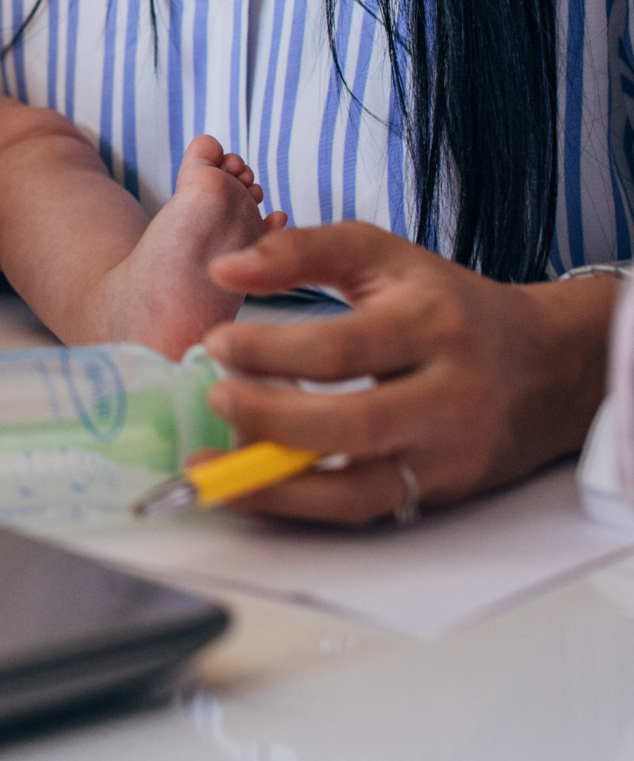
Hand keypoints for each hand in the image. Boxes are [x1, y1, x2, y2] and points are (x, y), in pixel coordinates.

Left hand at [199, 222, 615, 523]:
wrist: (543, 367)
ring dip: (276, 487)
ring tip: (215, 470)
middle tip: (216, 401)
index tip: (216, 345)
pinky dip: (302, 506)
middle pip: (352, 426)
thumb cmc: (447, 305)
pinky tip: (254, 488)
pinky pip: (363, 510)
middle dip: (270, 420)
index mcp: (432, 326)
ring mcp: (447, 456)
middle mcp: (447, 397)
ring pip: (359, 491)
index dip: (270, 351)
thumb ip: (301, 250)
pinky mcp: (439, 494)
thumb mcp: (381, 255)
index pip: (342, 348)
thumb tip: (225, 270)